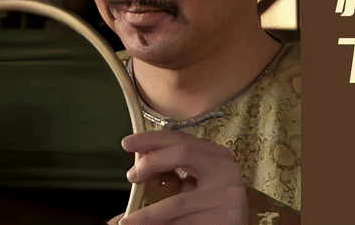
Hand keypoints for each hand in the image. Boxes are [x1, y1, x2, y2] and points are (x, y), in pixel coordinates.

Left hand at [116, 130, 246, 224]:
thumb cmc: (211, 209)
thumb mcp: (192, 185)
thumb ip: (171, 173)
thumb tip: (136, 171)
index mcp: (216, 156)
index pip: (181, 139)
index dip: (152, 139)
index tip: (128, 144)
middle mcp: (226, 169)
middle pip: (182, 153)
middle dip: (150, 163)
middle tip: (131, 176)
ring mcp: (228, 194)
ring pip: (177, 202)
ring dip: (147, 214)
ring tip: (126, 222)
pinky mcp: (226, 218)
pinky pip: (183, 223)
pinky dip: (160, 224)